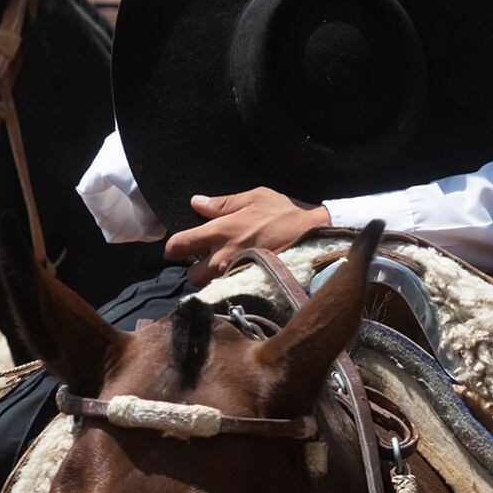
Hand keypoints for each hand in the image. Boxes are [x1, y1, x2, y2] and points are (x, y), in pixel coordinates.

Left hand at [165, 187, 330, 283]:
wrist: (318, 238)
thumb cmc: (287, 214)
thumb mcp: (256, 197)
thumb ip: (223, 203)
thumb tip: (195, 202)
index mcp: (220, 231)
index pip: (178, 246)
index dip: (175, 248)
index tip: (181, 248)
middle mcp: (223, 258)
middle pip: (192, 276)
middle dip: (198, 269)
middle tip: (212, 260)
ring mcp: (237, 277)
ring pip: (210, 288)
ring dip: (215, 281)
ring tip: (230, 270)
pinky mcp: (251, 289)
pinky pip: (230, 294)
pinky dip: (232, 289)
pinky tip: (244, 279)